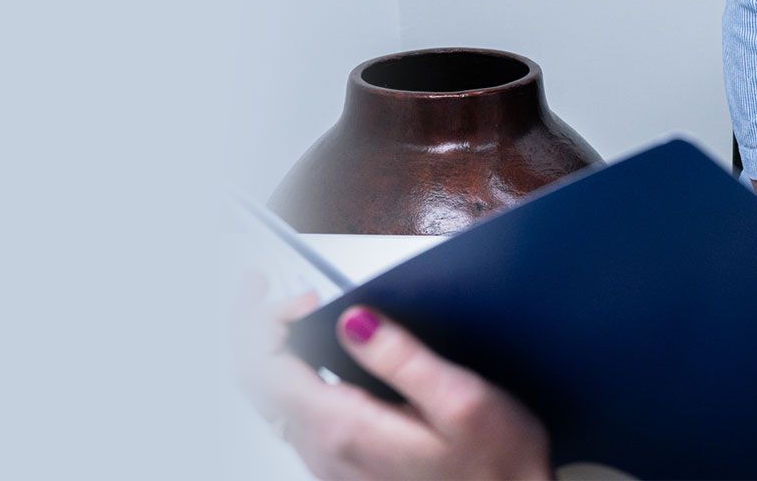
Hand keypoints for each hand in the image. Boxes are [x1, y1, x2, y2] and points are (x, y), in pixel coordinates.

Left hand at [236, 283, 550, 480]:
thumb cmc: (497, 467)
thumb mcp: (461, 400)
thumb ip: (402, 357)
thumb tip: (355, 321)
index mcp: (345, 428)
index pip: (261, 368)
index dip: (263, 320)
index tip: (298, 296)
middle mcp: (326, 451)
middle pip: (260, 383)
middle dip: (266, 328)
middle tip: (286, 293)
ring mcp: (331, 464)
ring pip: (278, 400)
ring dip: (285, 352)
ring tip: (311, 316)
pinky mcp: (346, 467)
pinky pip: (302, 417)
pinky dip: (303, 378)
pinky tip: (330, 360)